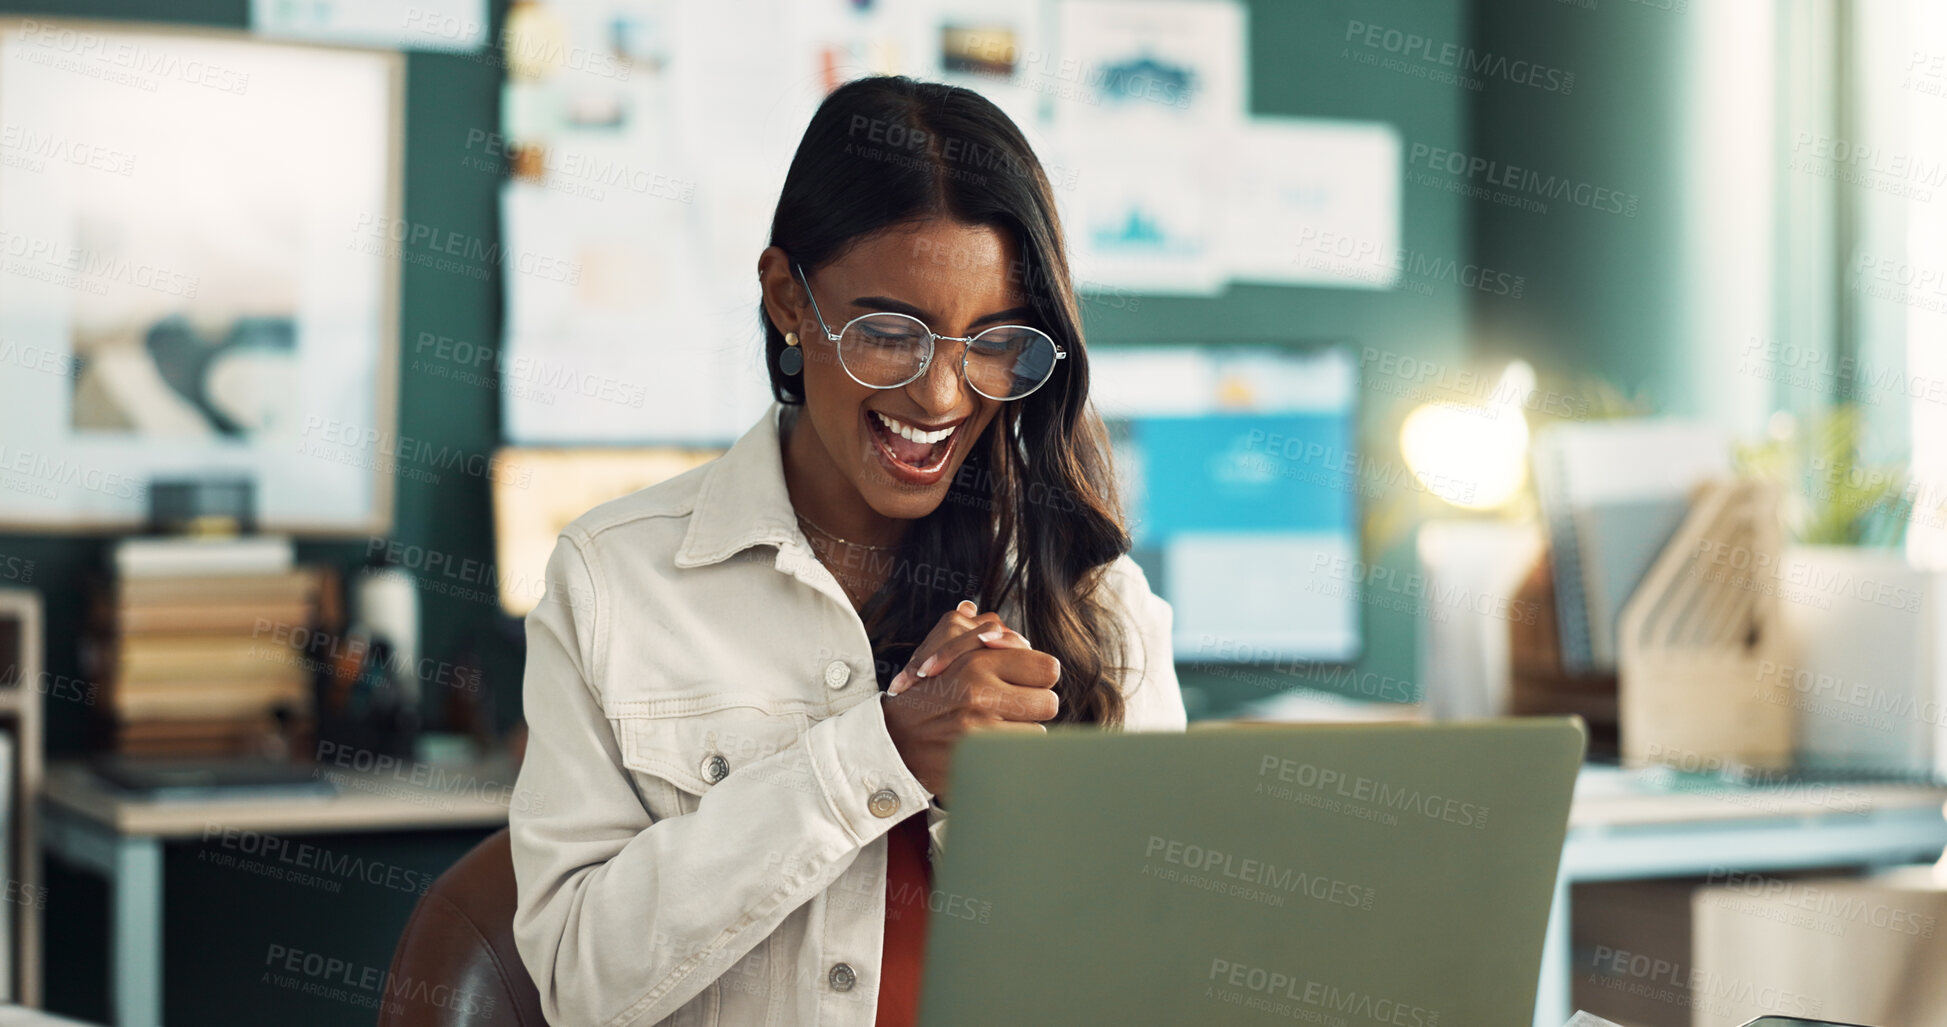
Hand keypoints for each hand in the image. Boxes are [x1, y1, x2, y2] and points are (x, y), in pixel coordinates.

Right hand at [881, 601, 1059, 801]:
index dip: (1040, 678)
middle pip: (1049, 703)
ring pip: (1038, 732)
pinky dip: (1011, 752)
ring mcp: (980, 729)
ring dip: (1022, 732)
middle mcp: (981, 694)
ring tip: (996, 728)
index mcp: (978, 662)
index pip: (1048, 668)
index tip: (1027, 683)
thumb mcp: (954, 658)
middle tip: (1014, 709)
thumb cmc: (929, 695)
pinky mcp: (978, 758)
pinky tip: (992, 747)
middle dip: (1036, 707)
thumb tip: (1023, 641)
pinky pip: (1020, 755)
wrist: (893, 737)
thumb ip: (992, 644)